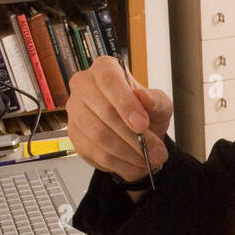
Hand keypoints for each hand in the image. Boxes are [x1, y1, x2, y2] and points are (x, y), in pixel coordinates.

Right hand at [66, 57, 172, 182]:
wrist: (137, 133)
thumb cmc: (145, 112)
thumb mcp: (160, 104)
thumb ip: (155, 101)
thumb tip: (144, 97)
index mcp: (104, 69)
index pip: (109, 80)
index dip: (126, 104)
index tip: (142, 125)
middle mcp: (84, 86)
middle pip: (104, 111)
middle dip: (133, 136)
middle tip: (154, 151)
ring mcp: (75, 111)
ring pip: (98, 136)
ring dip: (127, 153)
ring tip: (148, 160)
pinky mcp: (74, 135)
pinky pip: (94, 153)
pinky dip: (118, 163)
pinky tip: (133, 164)